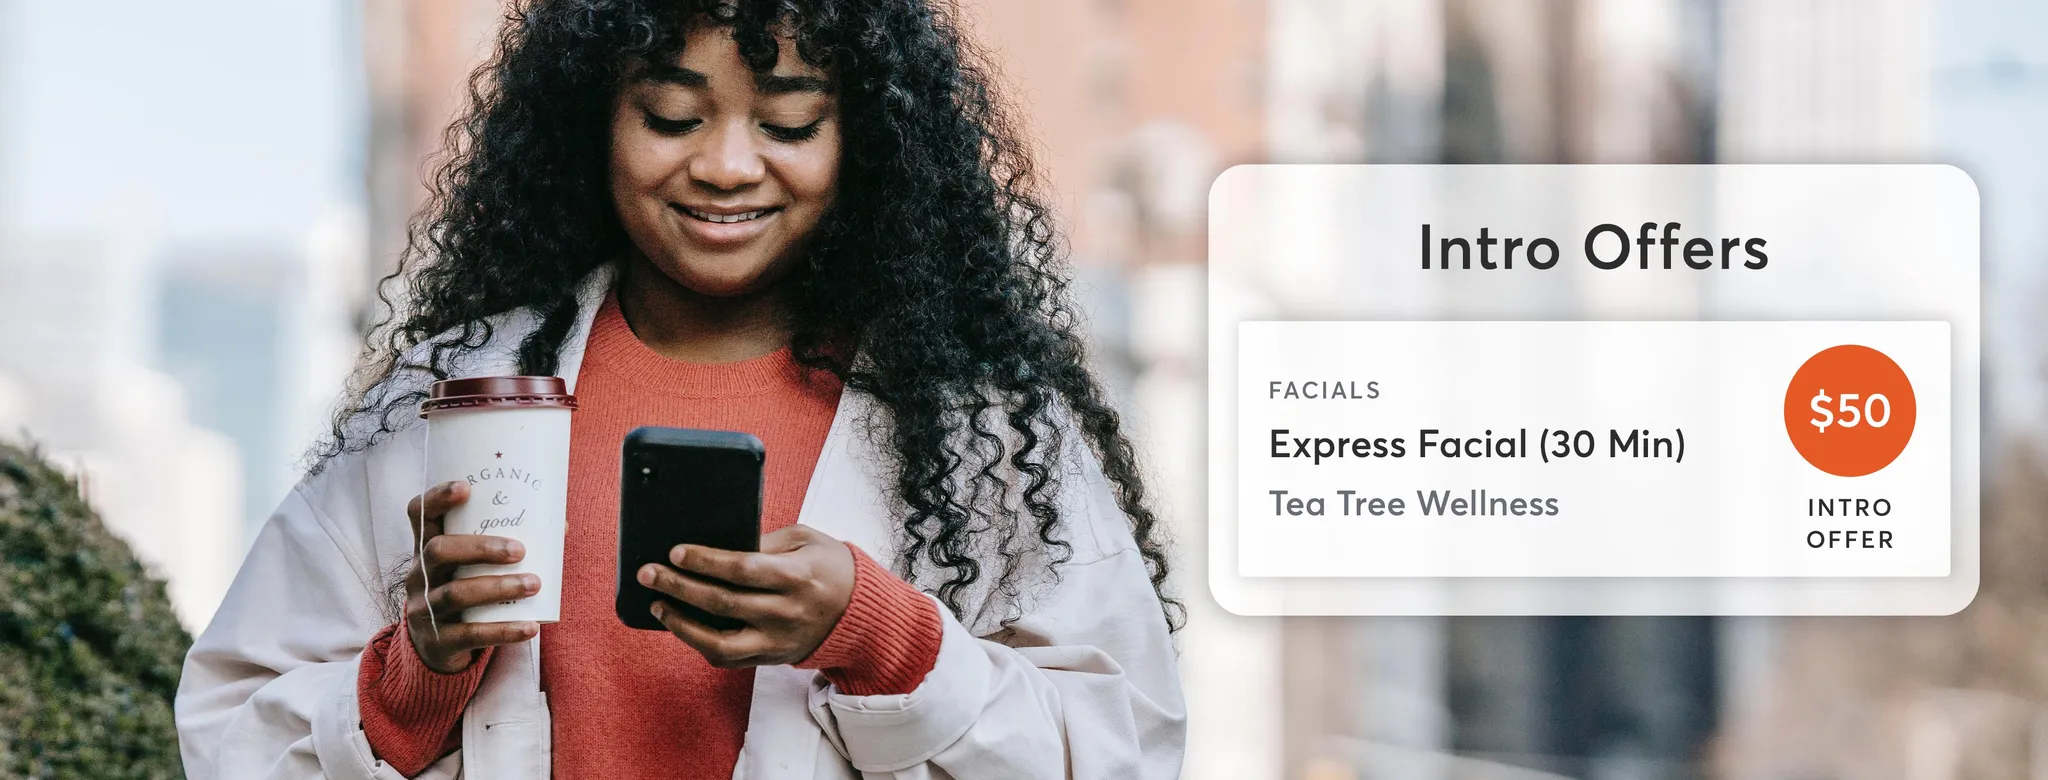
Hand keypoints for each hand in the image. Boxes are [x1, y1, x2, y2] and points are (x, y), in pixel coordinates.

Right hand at [403, 480, 542, 673]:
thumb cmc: (466, 589)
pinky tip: (531, 627)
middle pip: (438, 551)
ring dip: (499, 586)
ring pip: (456, 593)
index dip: (437, 497)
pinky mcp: (439, 640)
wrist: (437, 647)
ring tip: (535, 584)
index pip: (419, 513)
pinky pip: (470, 634)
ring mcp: (425, 608)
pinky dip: (504, 630)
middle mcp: (420, 575)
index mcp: (427, 548)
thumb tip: (562, 524)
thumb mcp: (471, 566)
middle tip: (521, 550)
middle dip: (481, 547)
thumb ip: (504, 543)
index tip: (466, 487)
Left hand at [638, 524, 855, 667]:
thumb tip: (715, 546)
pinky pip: (728, 657)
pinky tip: (681, 624)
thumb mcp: (805, 540)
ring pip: (720, 641)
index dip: (706, 561)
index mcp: (798, 575)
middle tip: (648, 573)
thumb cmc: (830, 566)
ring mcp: (778, 640)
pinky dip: (699, 642)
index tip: (675, 552)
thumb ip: (764, 541)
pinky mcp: (772, 658)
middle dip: (679, 586)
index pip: (743, 569)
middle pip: (723, 602)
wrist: (860, 613)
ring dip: (681, 624)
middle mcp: (786, 612)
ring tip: (657, 605)